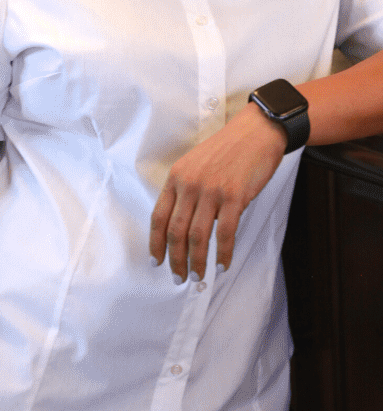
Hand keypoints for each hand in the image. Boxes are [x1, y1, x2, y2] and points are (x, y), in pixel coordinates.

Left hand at [150, 106, 286, 280]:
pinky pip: (226, 233)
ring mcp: (211, 191)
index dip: (155, 243)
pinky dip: (224, 253)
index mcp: (175, 178)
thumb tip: (182, 224)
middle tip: (177, 277)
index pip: (158, 217)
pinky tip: (223, 265)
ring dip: (197, 261)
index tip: (156, 261)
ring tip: (198, 277)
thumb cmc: (226, 151)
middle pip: (176, 231)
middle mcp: (189, 185)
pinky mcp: (234, 196)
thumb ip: (185, 191)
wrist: (255, 132)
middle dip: (175, 259)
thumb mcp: (194, 165)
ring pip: (198, 236)